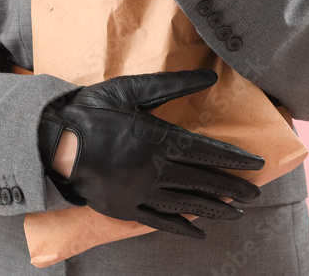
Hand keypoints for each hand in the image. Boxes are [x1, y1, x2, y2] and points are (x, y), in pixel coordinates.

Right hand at [37, 68, 263, 238]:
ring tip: (236, 213)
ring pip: (185, 203)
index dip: (233, 158)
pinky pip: (157, 220)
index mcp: (157, 138)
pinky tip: (198, 232)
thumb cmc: (92, 110)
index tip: (256, 165)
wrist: (52, 140)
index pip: (205, 150)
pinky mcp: (123, 208)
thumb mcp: (132, 89)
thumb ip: (173, 85)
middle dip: (231, 188)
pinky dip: (180, 227)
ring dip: (213, 209)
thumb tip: (211, 77)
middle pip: (201, 180)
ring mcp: (139, 192)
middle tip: (255, 194)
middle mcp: (153, 169)